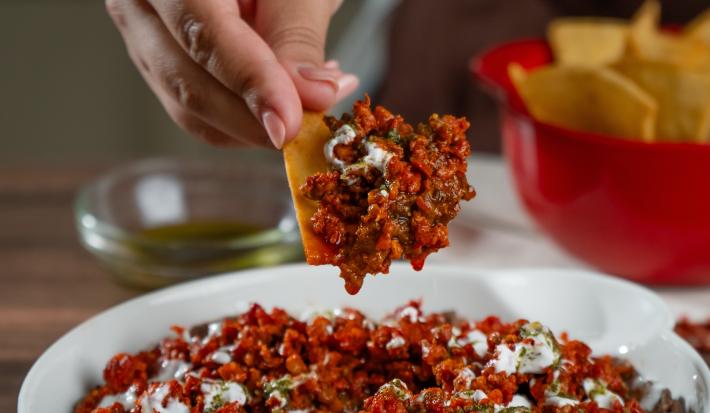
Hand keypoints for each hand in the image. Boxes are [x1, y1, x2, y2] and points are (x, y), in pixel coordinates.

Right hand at [105, 0, 358, 147]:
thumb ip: (298, 37)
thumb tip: (311, 99)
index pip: (202, 36)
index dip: (250, 85)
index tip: (288, 123)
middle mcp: (138, 6)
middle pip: (187, 84)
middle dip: (254, 120)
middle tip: (310, 124)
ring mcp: (143, 41)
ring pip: (190, 111)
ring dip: (254, 126)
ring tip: (309, 106)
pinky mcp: (161, 69)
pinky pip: (199, 114)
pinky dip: (247, 121)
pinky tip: (287, 104)